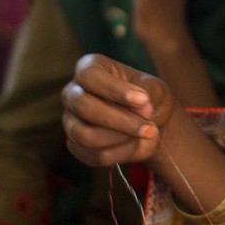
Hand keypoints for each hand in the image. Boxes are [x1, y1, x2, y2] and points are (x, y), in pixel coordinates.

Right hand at [61, 54, 183, 168]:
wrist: (150, 124)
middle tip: (149, 127)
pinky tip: (137, 144)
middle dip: (120, 120)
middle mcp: (72, 93)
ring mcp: (70, 121)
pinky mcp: (76, 146)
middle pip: (83, 106)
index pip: (89, 76)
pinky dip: (121, 153)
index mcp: (88, 68)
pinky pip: (94, 155)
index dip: (115, 89)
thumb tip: (140, 107)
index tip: (143, 100)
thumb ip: (147, 94)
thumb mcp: (154, 89)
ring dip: (121, 138)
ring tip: (146, 134)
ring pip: (85, 135)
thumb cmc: (148, 98)